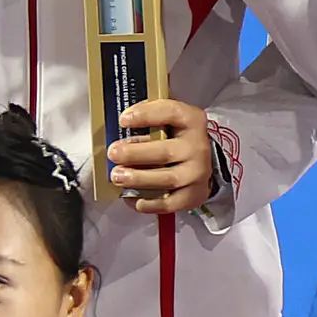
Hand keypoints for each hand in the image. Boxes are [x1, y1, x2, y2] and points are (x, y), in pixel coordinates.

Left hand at [103, 97, 217, 216]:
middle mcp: (197, 147)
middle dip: (134, 153)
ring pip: (166, 178)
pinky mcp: (194, 195)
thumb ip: (152, 113)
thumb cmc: (177, 138)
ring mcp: (197, 173)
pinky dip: (150, 204)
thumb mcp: (171, 119)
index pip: (171, 113)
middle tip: (113, 153)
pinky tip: (134, 200)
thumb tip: (123, 116)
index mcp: (192, 121)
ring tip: (117, 176)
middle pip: (164, 151)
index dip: (146, 115)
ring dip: (138, 178)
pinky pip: (170, 203)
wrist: (204, 163)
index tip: (123, 120)